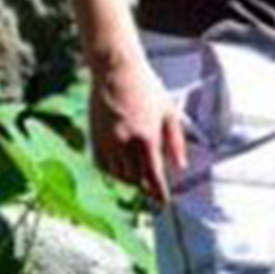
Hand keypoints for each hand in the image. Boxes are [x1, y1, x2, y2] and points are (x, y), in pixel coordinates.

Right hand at [89, 53, 186, 204]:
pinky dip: (112, 172)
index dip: (159, 192)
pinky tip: (121, 168)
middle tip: (153, 188)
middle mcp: (124, 144)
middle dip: (146, 187)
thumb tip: (180, 166)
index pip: (153, 176)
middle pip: (136, 179)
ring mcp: (107, 142)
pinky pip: (102, 166)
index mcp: (146, 138)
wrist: (116, 72)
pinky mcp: (94, 138)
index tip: (164, 202)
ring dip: (130, 180)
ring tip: (139, 177)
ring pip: (118, 175)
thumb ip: (176, 142)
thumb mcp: (169, 112)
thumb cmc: (146, 88)